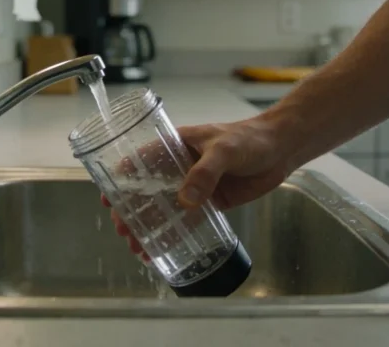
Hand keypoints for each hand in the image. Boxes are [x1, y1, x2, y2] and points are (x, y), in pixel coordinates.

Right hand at [101, 116, 292, 258]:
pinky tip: (161, 250)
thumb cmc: (249, 138)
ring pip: (164, 209)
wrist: (280, 149)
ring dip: (148, 227)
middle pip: (148, 190)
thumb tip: (185, 201)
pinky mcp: (210, 203)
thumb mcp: (223, 150)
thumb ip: (205, 173)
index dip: (122, 179)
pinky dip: (173, 235)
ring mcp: (194, 186)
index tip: (108, 198)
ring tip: (136, 247)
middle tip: (122, 230)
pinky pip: (187, 221)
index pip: (140, 161)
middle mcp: (179, 167)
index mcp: (176, 145)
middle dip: (131, 211)